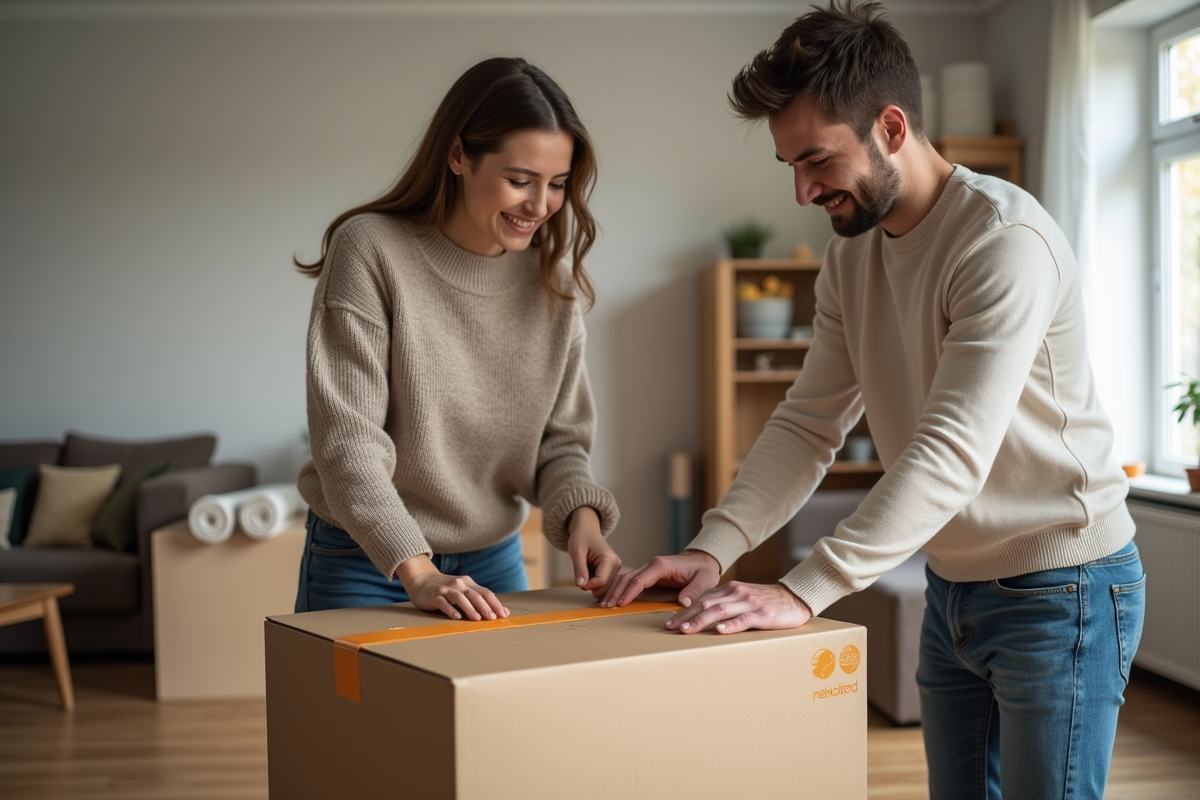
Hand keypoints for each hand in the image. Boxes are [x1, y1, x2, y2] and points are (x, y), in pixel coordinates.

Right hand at [394, 555, 508, 620]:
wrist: (422, 580)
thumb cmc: (446, 589)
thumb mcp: (462, 591)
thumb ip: (476, 599)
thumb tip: (496, 612)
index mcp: (468, 583)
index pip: (485, 592)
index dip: (495, 603)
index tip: (504, 614)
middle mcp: (458, 584)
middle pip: (474, 595)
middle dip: (485, 606)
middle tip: (493, 618)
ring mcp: (445, 589)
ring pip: (459, 598)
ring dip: (469, 608)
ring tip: (477, 618)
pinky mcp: (434, 595)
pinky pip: (442, 602)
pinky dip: (450, 609)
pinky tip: (456, 617)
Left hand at [566, 507, 620, 596]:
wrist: (587, 530)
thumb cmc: (581, 538)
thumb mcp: (577, 552)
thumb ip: (579, 569)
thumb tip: (581, 585)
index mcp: (609, 559)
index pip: (600, 582)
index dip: (587, 585)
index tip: (578, 581)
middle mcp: (616, 564)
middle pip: (604, 588)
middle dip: (591, 587)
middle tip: (581, 576)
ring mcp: (616, 569)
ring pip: (605, 589)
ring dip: (593, 586)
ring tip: (586, 573)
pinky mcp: (613, 572)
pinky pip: (604, 585)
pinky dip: (594, 583)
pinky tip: (590, 574)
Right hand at [602, 549, 720, 608]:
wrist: (703, 559)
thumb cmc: (703, 570)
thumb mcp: (704, 580)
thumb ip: (693, 591)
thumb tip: (683, 603)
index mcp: (662, 566)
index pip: (640, 579)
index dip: (629, 592)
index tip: (620, 604)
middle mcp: (652, 564)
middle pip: (628, 577)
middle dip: (616, 591)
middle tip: (606, 606)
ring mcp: (649, 568)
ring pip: (626, 577)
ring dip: (615, 589)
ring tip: (605, 603)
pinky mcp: (650, 574)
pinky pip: (632, 580)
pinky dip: (621, 588)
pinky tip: (613, 597)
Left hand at [665, 581, 811, 634]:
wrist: (795, 599)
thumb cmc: (766, 602)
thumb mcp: (743, 599)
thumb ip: (726, 604)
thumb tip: (703, 618)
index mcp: (730, 590)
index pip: (702, 600)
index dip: (685, 612)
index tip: (670, 623)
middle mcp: (737, 593)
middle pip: (706, 604)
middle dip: (687, 617)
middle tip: (672, 629)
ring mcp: (750, 603)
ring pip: (721, 611)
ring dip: (701, 621)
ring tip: (687, 630)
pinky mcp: (763, 613)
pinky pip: (744, 619)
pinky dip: (731, 625)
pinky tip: (719, 631)